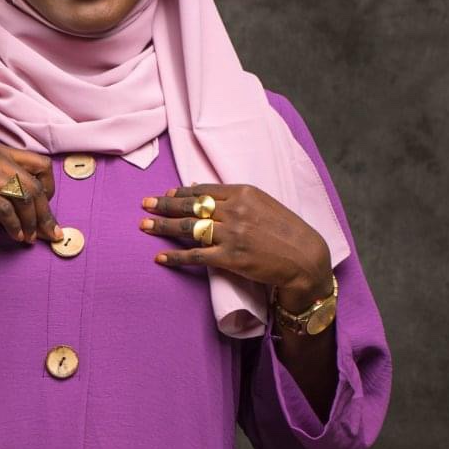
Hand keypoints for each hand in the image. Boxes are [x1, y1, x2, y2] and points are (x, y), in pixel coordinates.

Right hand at [0, 145, 62, 247]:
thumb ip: (18, 203)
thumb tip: (47, 224)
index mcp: (2, 153)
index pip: (42, 165)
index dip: (50, 189)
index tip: (46, 211)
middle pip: (35, 184)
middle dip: (44, 213)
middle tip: (48, 234)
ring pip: (23, 194)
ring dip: (30, 221)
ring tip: (29, 238)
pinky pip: (3, 208)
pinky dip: (13, 225)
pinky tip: (14, 236)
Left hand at [139, 181, 332, 309]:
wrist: (305, 258)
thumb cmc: (288, 231)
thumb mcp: (266, 205)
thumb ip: (238, 199)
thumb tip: (207, 194)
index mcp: (244, 193)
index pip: (204, 190)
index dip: (182, 192)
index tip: (166, 193)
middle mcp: (235, 210)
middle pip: (191, 206)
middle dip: (164, 205)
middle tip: (145, 204)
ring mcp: (232, 234)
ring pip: (189, 228)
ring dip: (163, 227)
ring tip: (144, 226)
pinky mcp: (230, 258)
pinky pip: (195, 256)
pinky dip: (175, 256)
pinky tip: (160, 257)